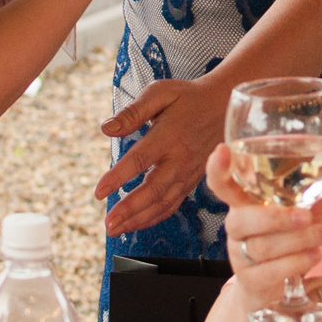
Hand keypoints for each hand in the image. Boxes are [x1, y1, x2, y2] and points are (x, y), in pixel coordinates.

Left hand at [96, 78, 231, 234]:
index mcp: (169, 135)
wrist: (223, 105)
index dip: (118, 177)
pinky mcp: (192, 180)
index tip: (99, 191)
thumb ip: (133, 112)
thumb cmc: (188, 97)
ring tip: (116, 229)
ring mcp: (188, 173)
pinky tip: (137, 223)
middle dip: (129, 210)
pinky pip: (173, 204)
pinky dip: (155, 217)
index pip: (139, 160)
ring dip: (139, 219)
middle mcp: (180, 158)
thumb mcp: (160, 92)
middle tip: (108, 223)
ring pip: (164, 203)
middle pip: (153, 190)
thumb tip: (106, 128)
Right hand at [206, 141, 321, 316]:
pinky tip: (314, 255)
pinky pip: (269, 272)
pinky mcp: (251, 281)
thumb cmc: (285, 243)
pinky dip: (296, 262)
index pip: (222, 185)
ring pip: (262, 247)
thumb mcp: (300, 218)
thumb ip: (315, 199)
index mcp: (244, 205)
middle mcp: (236, 229)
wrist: (273, 289)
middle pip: (241, 220)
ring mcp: (239, 257)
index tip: (222, 151)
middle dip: (276, 218)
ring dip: (298, 240)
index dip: (218, 169)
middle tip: (306, 217)